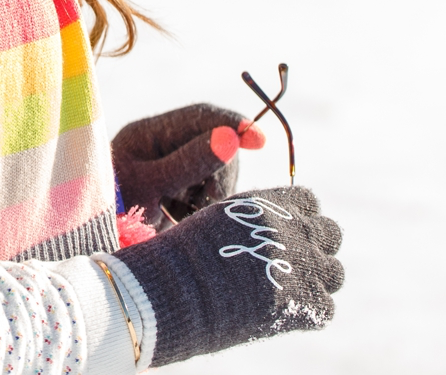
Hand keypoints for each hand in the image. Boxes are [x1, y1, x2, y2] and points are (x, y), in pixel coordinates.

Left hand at [112, 102, 263, 231]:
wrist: (89, 249)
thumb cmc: (109, 209)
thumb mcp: (149, 185)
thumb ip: (188, 162)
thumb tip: (231, 138)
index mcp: (151, 133)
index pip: (201, 117)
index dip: (233, 124)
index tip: (260, 140)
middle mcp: (163, 147)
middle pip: (216, 147)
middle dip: (220, 173)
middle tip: (206, 202)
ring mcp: (171, 172)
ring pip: (215, 175)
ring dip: (211, 196)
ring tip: (182, 216)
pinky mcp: (178, 198)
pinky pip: (207, 197)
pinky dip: (205, 210)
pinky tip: (183, 222)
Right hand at [114, 186, 343, 364]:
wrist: (179, 287)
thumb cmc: (187, 251)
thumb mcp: (221, 216)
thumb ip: (253, 221)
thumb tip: (264, 233)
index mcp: (274, 203)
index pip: (309, 201)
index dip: (298, 217)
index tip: (284, 232)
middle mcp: (296, 229)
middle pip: (331, 233)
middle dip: (314, 246)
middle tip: (292, 263)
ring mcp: (305, 267)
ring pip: (334, 272)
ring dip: (318, 279)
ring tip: (290, 290)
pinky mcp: (305, 304)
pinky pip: (325, 309)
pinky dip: (310, 312)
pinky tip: (286, 313)